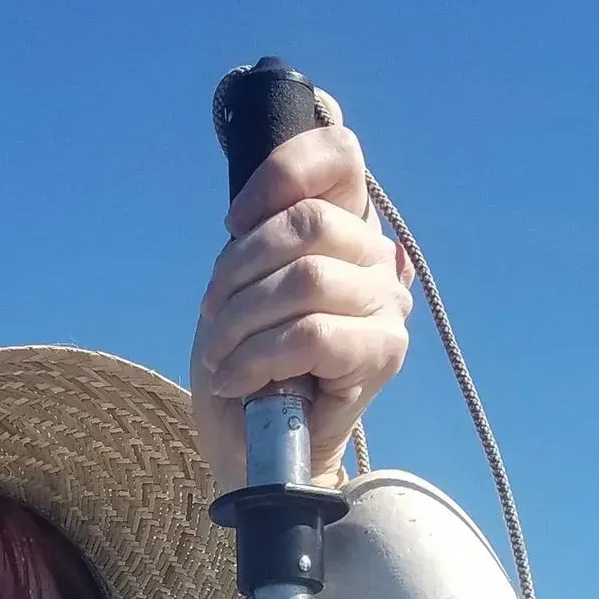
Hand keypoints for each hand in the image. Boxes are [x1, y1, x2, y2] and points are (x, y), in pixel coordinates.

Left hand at [190, 97, 412, 490]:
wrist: (252, 452)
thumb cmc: (245, 365)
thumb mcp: (239, 281)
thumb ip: (263, 225)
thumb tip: (288, 146)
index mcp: (344, 226)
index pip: (340, 154)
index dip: (280, 172)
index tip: (233, 222)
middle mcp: (376, 256)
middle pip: (307, 224)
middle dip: (237, 270)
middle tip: (212, 316)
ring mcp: (385, 304)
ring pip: (306, 279)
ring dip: (241, 321)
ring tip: (222, 357)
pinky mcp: (383, 352)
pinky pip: (313, 334)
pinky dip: (259, 356)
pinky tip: (237, 380)